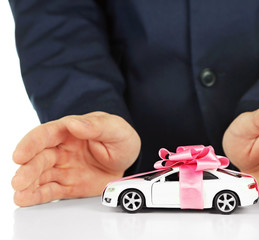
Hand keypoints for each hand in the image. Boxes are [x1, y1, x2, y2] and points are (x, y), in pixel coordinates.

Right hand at [11, 112, 140, 205]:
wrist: (128, 160)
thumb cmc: (120, 138)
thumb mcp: (116, 128)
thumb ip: (97, 127)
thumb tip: (75, 124)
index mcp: (70, 130)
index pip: (46, 135)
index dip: (31, 144)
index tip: (21, 155)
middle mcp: (61, 149)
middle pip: (40, 158)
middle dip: (28, 169)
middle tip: (19, 181)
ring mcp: (63, 168)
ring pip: (41, 176)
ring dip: (29, 185)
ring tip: (20, 195)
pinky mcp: (68, 185)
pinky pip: (51, 191)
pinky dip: (38, 196)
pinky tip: (26, 199)